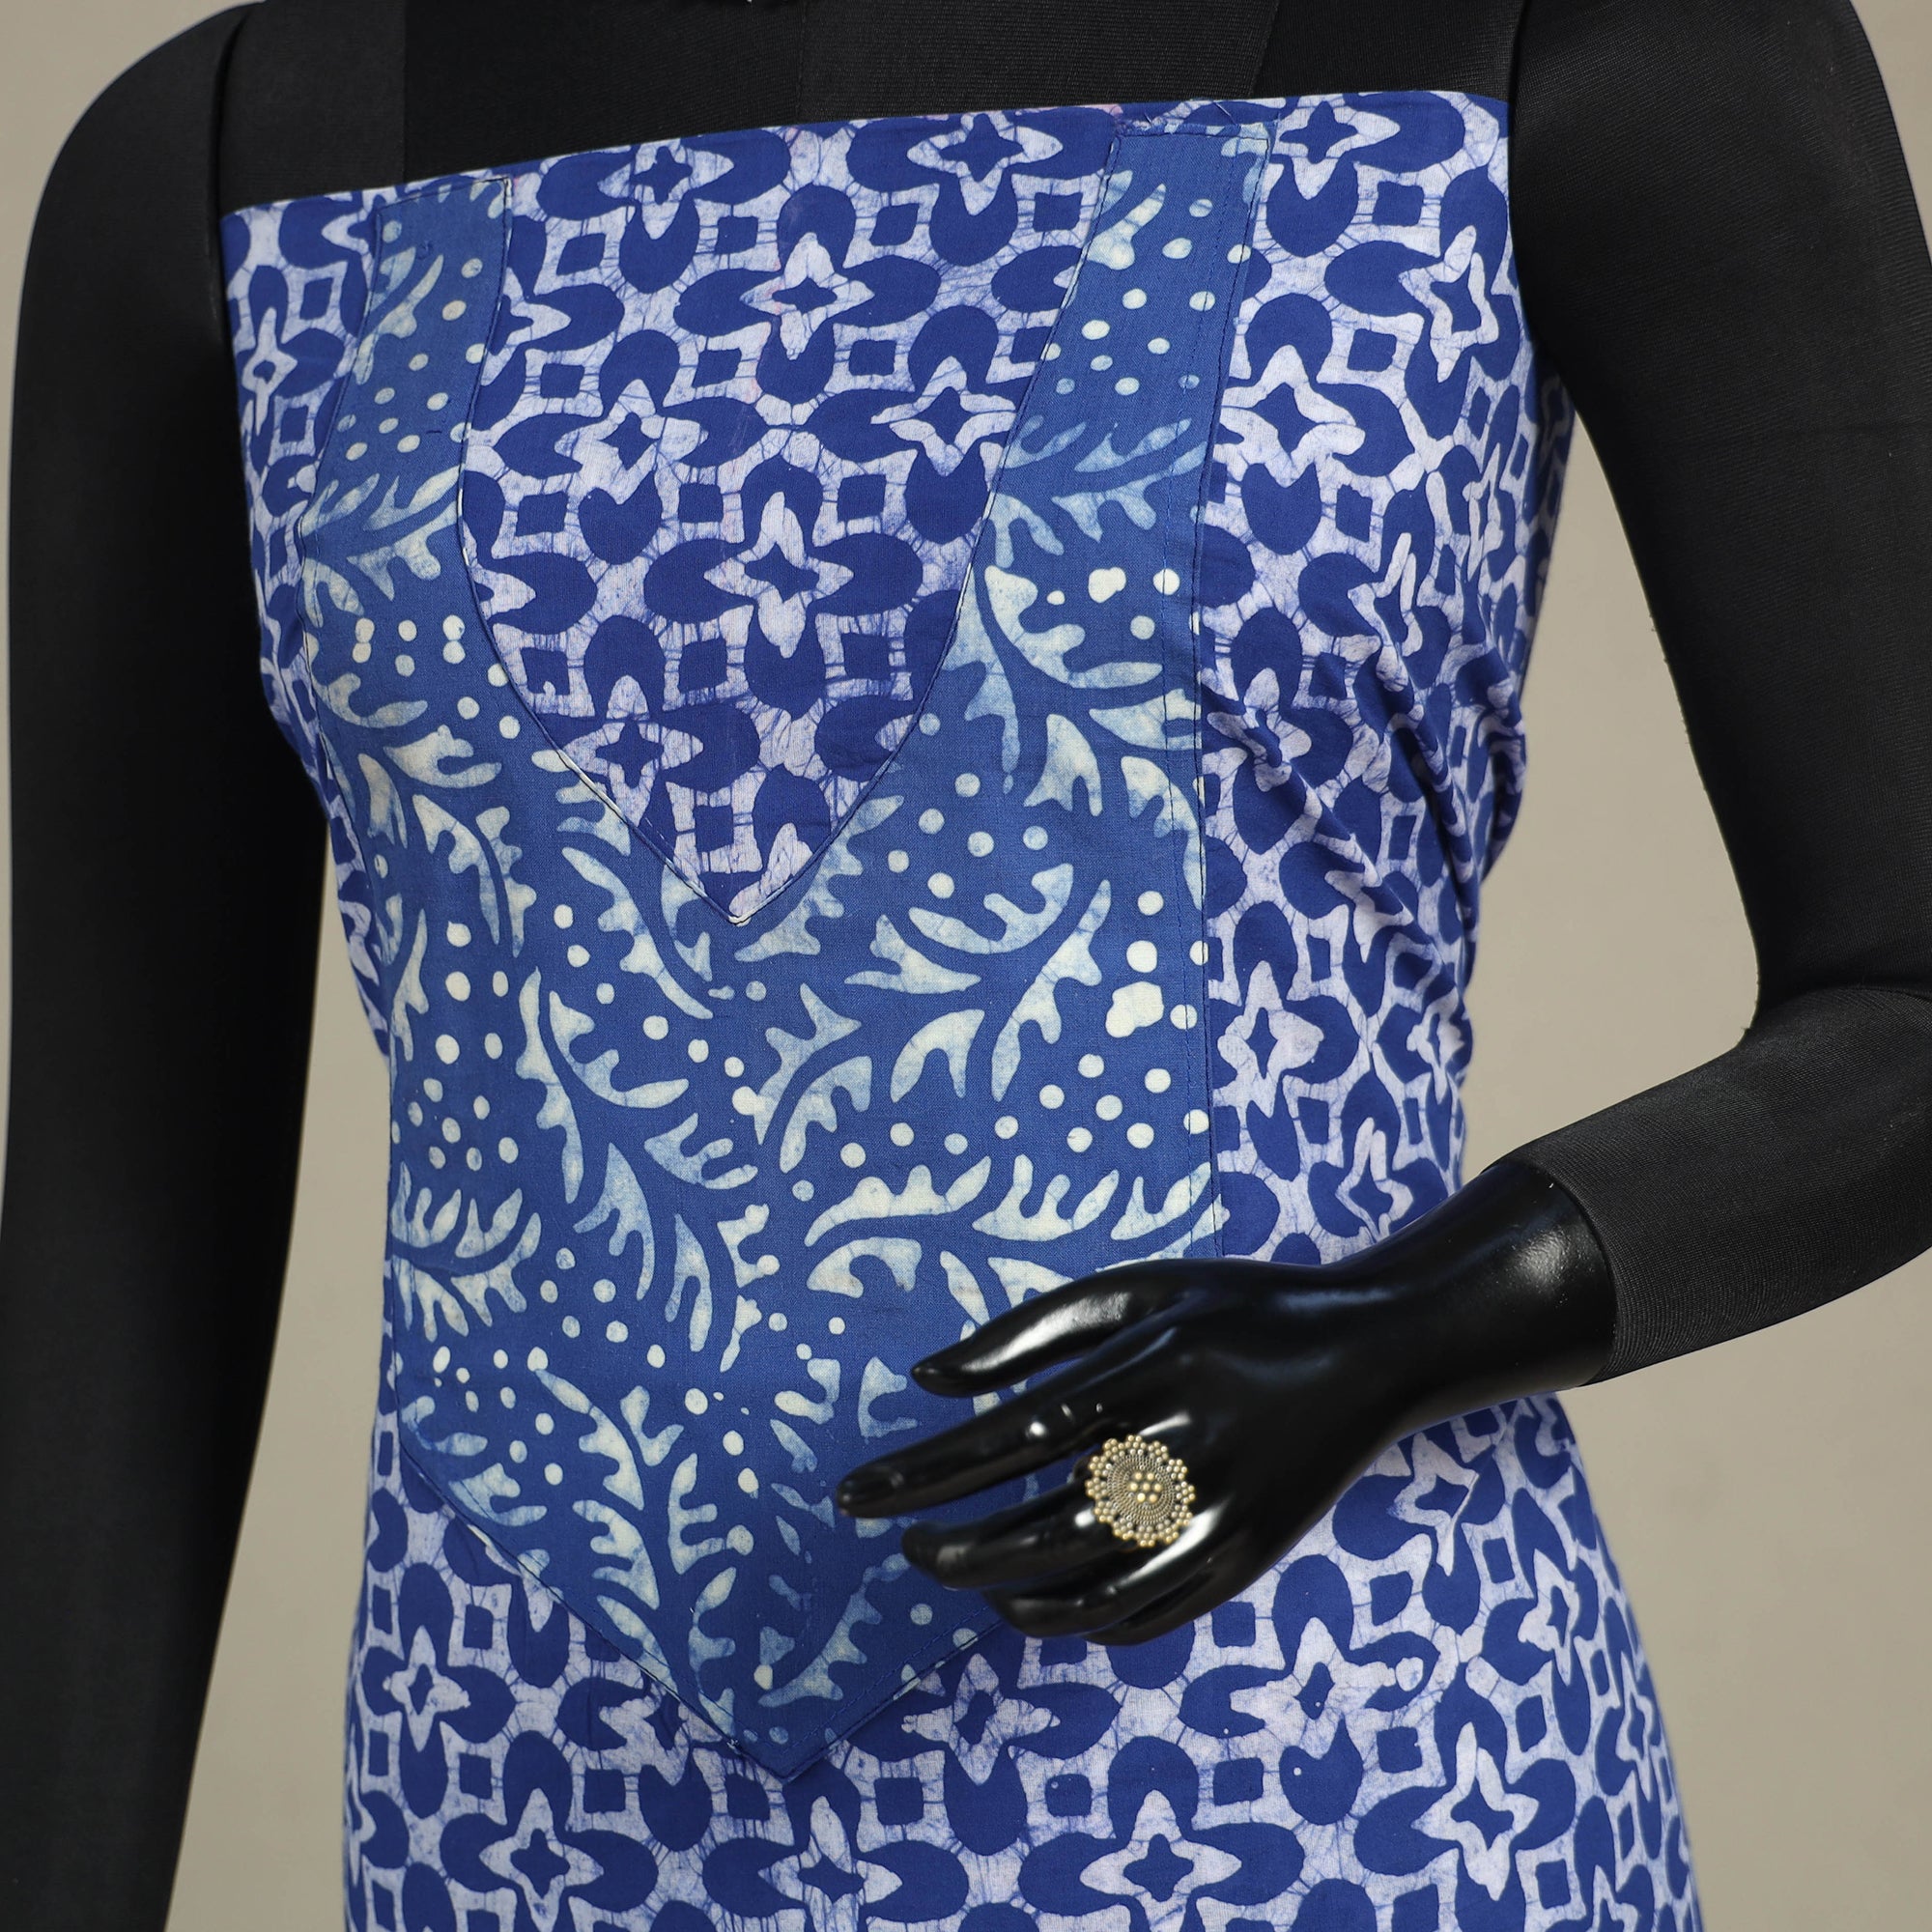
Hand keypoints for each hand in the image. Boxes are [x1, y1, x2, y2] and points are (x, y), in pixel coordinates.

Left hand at [835, 1161, 1612, 1643]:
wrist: (1375, 1352)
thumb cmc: (1237, 1307)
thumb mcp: (1141, 1288)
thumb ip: (1032, 1327)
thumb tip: (926, 1377)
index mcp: (1153, 1367)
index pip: (1008, 1437)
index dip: (922, 1472)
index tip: (855, 1493)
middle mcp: (1187, 1446)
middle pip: (1039, 1522)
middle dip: (951, 1542)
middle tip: (900, 1546)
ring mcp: (1222, 1513)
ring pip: (1086, 1581)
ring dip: (1003, 1587)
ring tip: (953, 1572)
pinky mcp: (1247, 1560)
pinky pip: (1143, 1614)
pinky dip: (1075, 1621)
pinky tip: (1031, 1607)